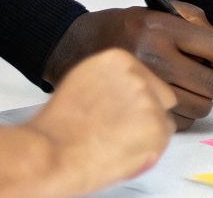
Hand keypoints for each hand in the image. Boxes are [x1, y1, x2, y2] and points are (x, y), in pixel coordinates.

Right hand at [23, 49, 177, 195]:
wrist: (50, 151)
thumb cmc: (56, 127)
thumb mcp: (83, 83)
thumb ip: (110, 83)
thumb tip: (125, 97)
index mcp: (118, 59)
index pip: (145, 79)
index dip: (133, 102)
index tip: (122, 114)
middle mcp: (137, 74)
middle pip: (160, 96)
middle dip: (147, 114)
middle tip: (123, 132)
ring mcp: (149, 99)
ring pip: (162, 121)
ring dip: (146, 134)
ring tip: (115, 144)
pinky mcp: (156, 126)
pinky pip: (163, 141)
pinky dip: (149, 151)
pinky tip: (123, 152)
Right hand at [42, 3, 212, 128]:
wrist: (73, 46)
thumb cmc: (123, 27)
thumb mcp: (162, 13)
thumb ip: (203, 27)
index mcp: (161, 28)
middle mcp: (153, 56)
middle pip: (212, 84)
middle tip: (202, 74)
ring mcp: (143, 86)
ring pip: (199, 107)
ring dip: (200, 99)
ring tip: (186, 86)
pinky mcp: (135, 108)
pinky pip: (178, 123)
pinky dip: (181, 114)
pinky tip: (170, 99)